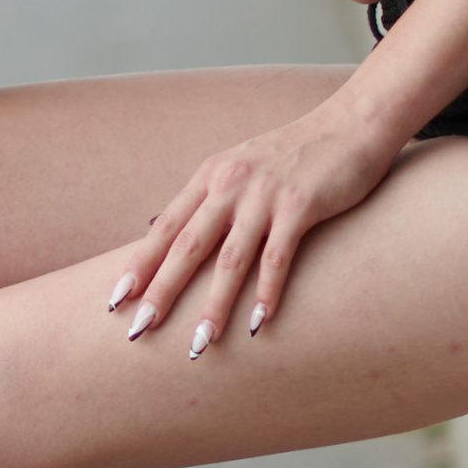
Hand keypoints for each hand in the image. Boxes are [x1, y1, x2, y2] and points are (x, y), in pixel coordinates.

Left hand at [104, 105, 395, 355]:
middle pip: (187, 247)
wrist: (352, 125)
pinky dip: (267, 293)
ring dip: (213, 306)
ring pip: (230, 260)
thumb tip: (169, 229)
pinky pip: (278, 257)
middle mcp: (230, 184)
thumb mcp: (242, 167)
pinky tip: (257, 323)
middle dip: (161, 291)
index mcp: (210, 176)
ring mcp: (265, 195)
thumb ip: (211, 197)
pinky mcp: (301, 206)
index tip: (115, 299)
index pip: (166, 228)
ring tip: (198, 343)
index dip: (140, 265)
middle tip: (139, 330)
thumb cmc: (297, 154)